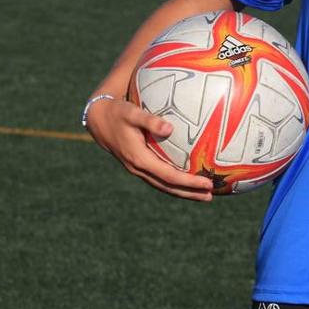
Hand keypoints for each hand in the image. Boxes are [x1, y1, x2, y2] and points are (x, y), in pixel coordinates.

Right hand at [85, 97, 215, 200]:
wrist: (98, 120)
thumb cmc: (118, 112)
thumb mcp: (132, 113)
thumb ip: (150, 120)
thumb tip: (170, 128)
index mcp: (139, 159)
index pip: (169, 176)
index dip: (188, 182)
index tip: (206, 183)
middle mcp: (139, 168)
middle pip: (168, 187)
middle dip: (189, 193)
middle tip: (210, 196)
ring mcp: (138, 169)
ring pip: (163, 186)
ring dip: (183, 192)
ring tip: (203, 195)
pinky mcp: (139, 165)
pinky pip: (159, 178)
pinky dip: (174, 183)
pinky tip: (187, 181)